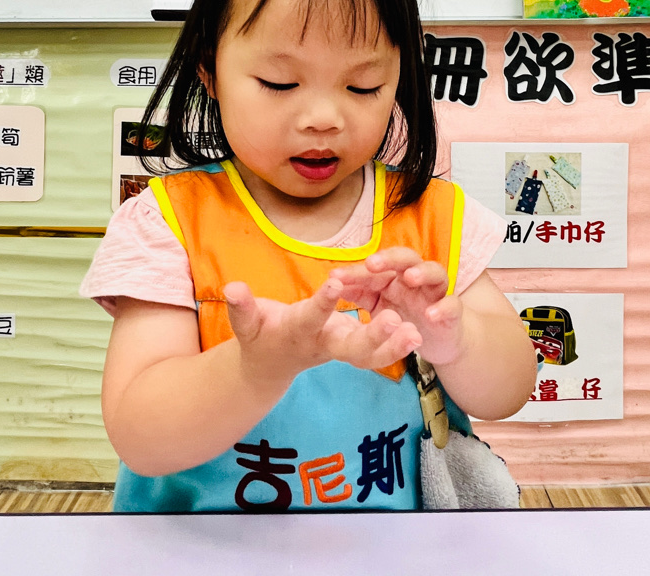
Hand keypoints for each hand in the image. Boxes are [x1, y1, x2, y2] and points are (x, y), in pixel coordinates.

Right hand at [223, 277, 421, 387]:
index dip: (323, 302)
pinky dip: (396, 348)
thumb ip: (241, 308)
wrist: (269, 366)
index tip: (336, 283)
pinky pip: (376, 354)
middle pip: (350, 348)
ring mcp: (340, 350)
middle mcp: (323, 345)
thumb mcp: (247, 322)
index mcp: (299, 333)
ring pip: (369, 356)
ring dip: (393, 347)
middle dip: (373, 337)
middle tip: (395, 319)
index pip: (312, 316)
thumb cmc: (258, 336)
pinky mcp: (352, 349)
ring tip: (416, 334)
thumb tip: (231, 287)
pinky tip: (418, 335)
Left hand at [330, 248, 464, 365]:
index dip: (356, 271)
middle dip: (390, 259)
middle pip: (406, 259)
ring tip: (410, 277)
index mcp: (396, 275)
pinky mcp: (452, 312)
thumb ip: (359, 293)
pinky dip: (443, 308)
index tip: (334, 277)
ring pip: (435, 273)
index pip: (376, 267)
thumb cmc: (406, 314)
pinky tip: (431, 314)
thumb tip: (332, 282)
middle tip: (372, 263)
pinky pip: (452, 305)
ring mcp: (436, 293)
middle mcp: (417, 278)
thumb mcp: (379, 305)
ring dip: (423, 272)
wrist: (439, 338)